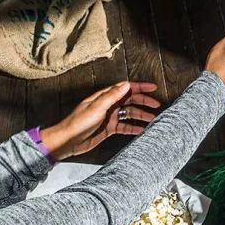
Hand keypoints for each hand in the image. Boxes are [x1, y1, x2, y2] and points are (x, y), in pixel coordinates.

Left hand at [41, 82, 160, 159]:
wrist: (68, 141)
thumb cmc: (78, 123)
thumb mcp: (97, 107)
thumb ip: (112, 96)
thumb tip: (126, 84)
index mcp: (105, 97)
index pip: (126, 88)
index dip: (140, 87)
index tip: (153, 87)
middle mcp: (108, 106)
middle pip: (130, 100)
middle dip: (144, 101)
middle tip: (156, 104)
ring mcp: (109, 117)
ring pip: (129, 114)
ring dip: (141, 115)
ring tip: (153, 118)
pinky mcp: (109, 128)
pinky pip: (125, 126)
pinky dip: (134, 127)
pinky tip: (142, 130)